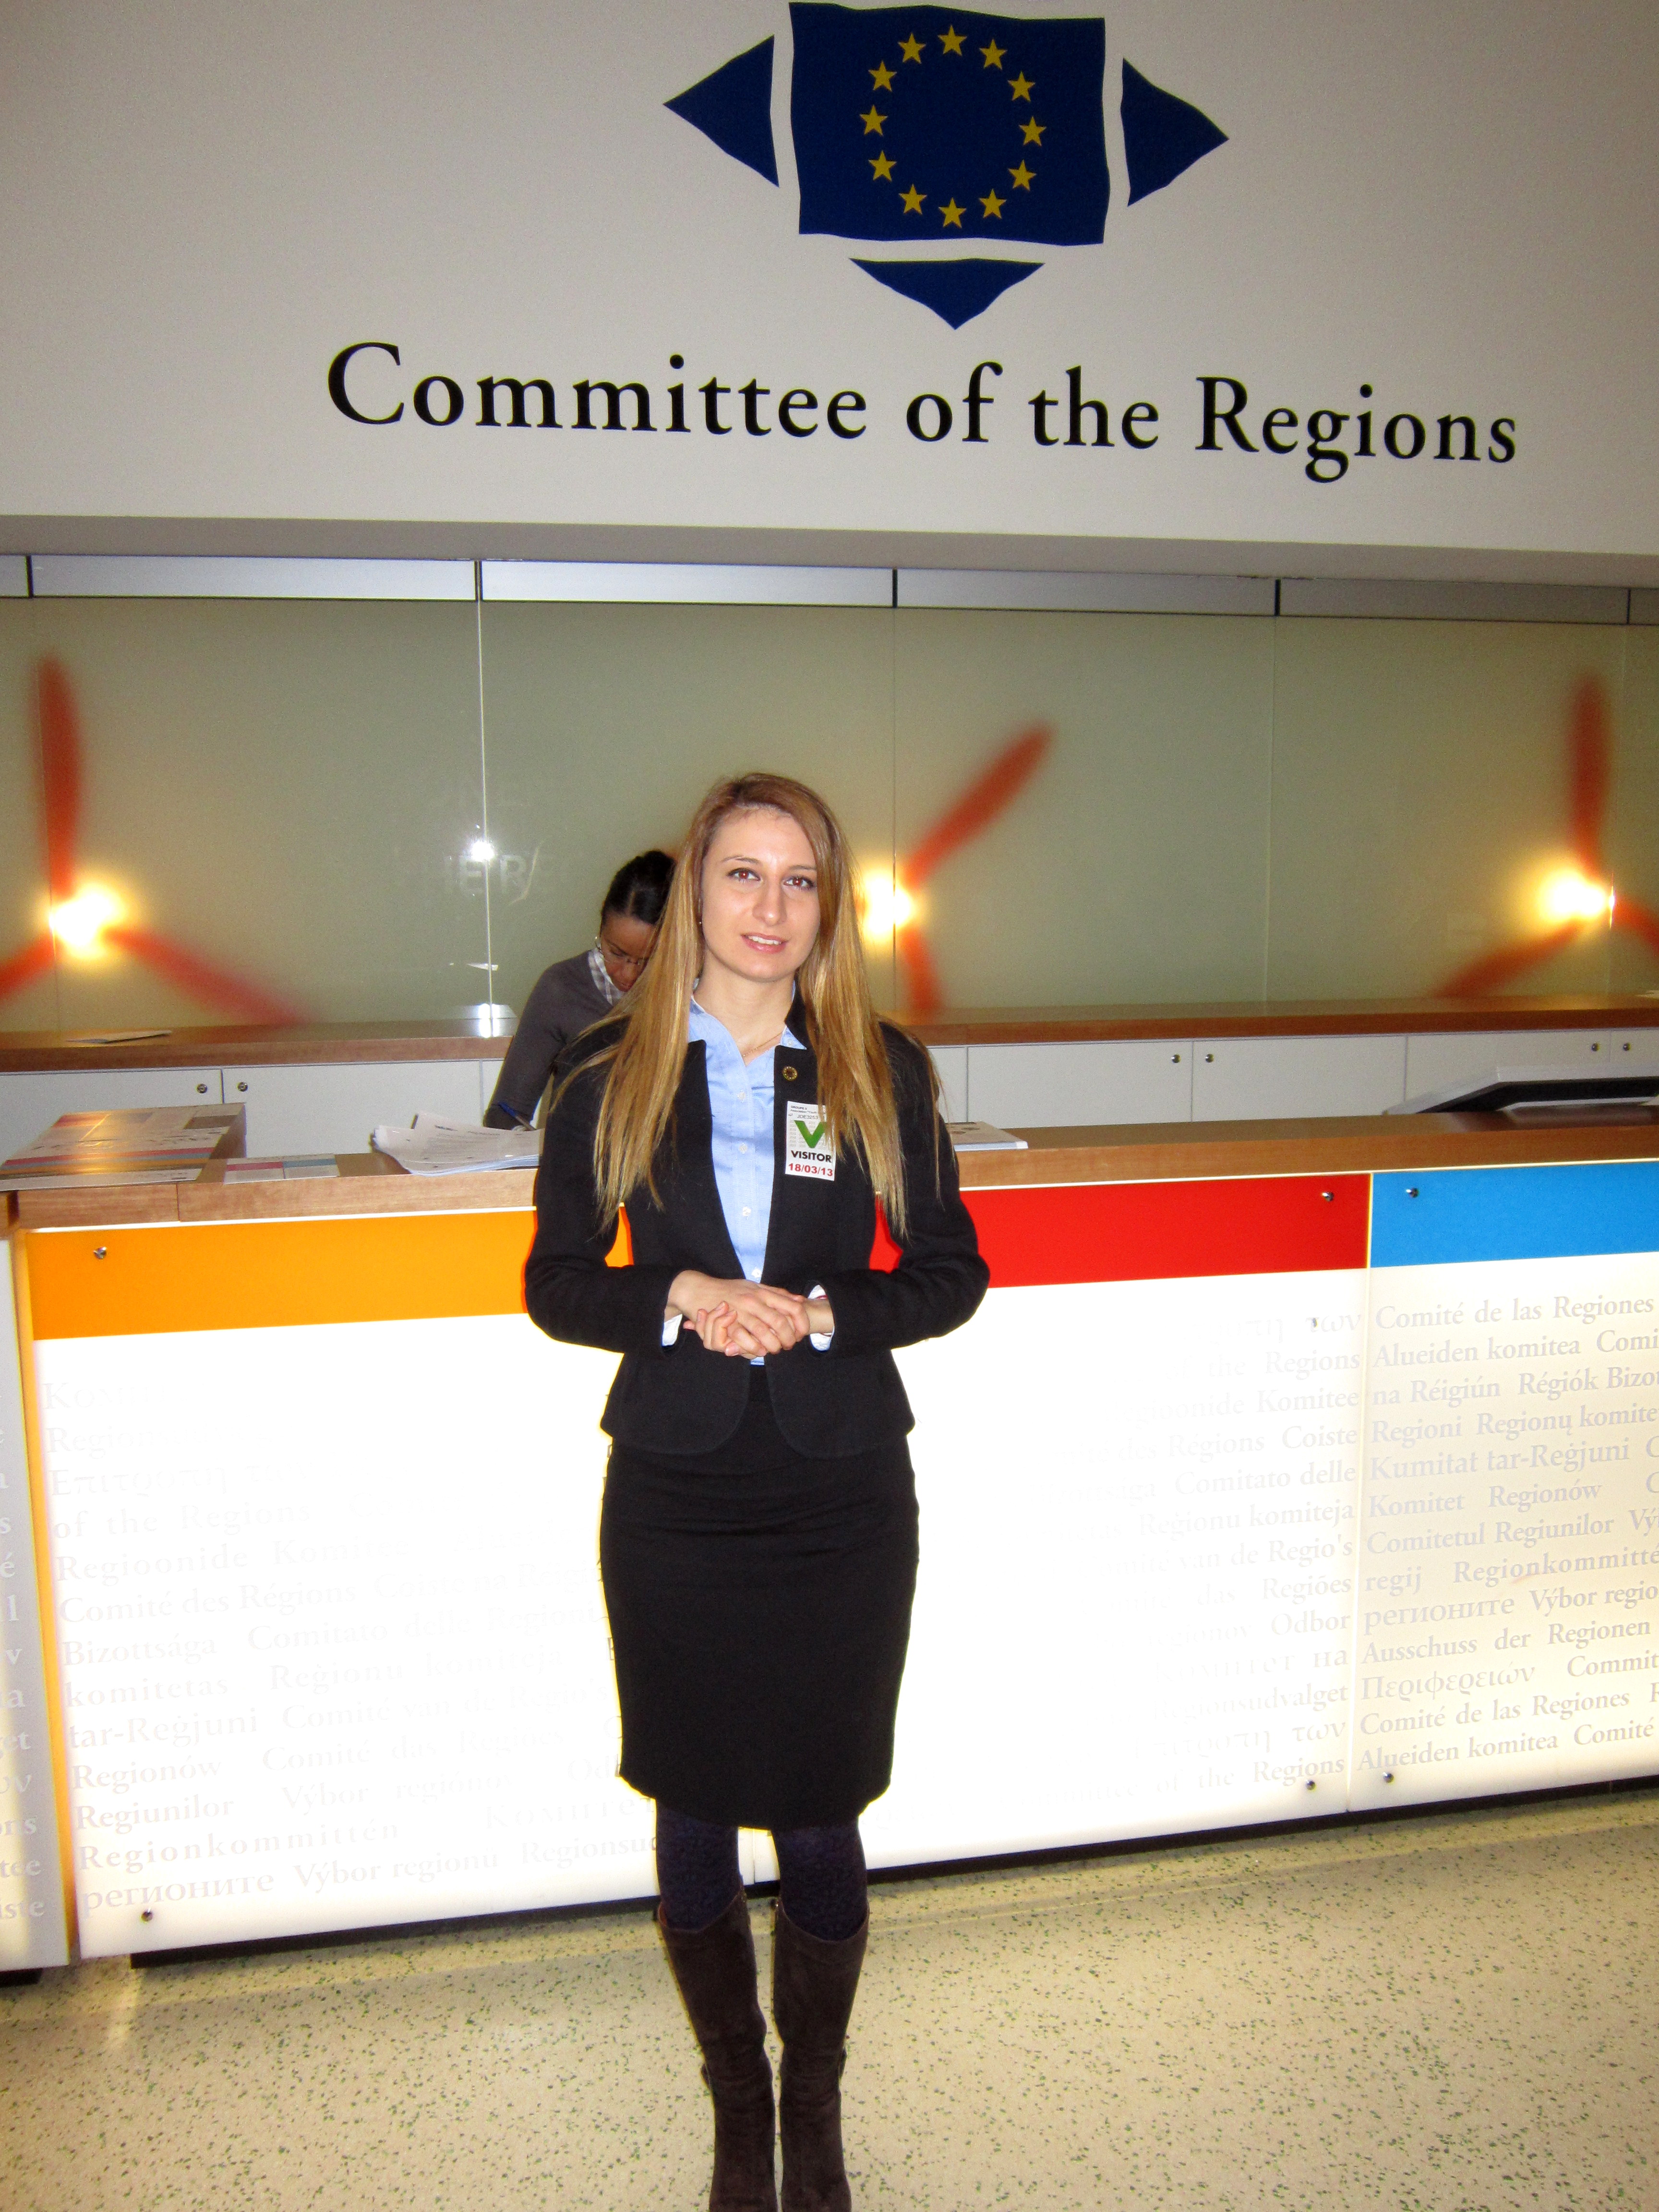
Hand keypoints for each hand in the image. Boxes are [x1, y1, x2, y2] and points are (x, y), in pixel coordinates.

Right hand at [668, 1271, 810, 1357]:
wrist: (699, 1288)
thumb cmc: (729, 1289)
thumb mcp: (755, 1286)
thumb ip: (777, 1294)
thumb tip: (800, 1300)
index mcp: (763, 1292)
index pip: (792, 1306)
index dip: (802, 1322)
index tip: (802, 1332)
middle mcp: (754, 1300)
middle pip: (780, 1322)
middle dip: (788, 1338)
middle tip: (789, 1345)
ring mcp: (740, 1310)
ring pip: (763, 1332)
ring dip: (772, 1345)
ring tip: (774, 1349)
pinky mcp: (727, 1321)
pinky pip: (744, 1338)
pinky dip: (754, 1347)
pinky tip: (759, 1351)